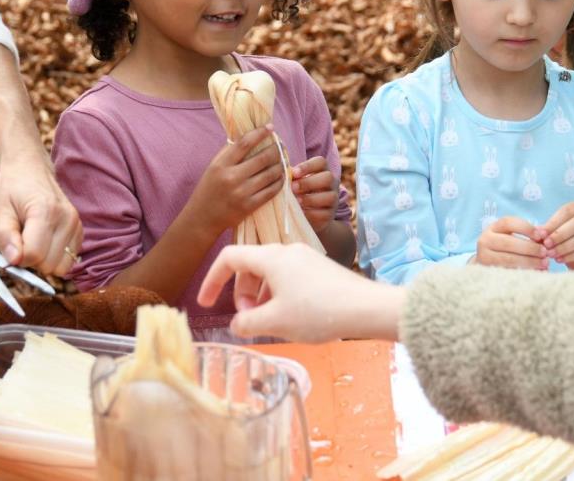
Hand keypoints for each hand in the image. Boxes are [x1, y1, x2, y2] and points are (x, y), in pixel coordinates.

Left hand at [0, 151, 82, 275]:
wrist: (29, 168)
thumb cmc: (11, 188)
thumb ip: (4, 236)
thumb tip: (14, 261)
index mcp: (45, 211)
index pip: (33, 255)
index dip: (17, 256)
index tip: (11, 243)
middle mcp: (67, 218)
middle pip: (47, 265)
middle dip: (30, 259)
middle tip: (21, 238)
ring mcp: (76, 224)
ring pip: (59, 267)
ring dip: (43, 260)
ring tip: (32, 238)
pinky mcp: (79, 231)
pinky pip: (67, 261)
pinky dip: (53, 256)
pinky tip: (43, 239)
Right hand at [187, 126, 285, 238]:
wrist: (202, 218)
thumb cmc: (208, 190)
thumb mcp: (213, 168)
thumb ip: (229, 153)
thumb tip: (248, 136)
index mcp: (221, 165)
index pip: (244, 143)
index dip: (260, 133)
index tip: (270, 127)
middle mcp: (232, 177)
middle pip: (262, 158)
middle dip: (275, 149)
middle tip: (280, 145)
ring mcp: (242, 193)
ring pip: (270, 174)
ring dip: (280, 165)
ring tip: (282, 160)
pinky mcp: (250, 206)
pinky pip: (271, 191)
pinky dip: (279, 181)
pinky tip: (281, 176)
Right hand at [197, 243, 403, 342]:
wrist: (367, 308)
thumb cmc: (318, 312)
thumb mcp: (275, 322)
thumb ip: (247, 322)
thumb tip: (238, 323)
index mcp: (271, 257)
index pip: (229, 258)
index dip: (212, 279)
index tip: (206, 302)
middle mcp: (286, 251)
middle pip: (250, 266)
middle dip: (241, 293)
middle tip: (249, 319)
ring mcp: (305, 258)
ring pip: (270, 274)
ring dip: (260, 297)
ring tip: (269, 322)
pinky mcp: (319, 270)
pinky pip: (288, 278)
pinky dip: (278, 295)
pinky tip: (290, 318)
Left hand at [291, 156, 337, 233]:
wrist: (306, 214)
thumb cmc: (298, 192)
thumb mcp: (296, 182)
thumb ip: (291, 177)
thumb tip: (283, 174)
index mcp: (323, 171)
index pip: (321, 162)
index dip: (307, 166)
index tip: (293, 173)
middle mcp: (332, 184)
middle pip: (328, 178)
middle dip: (308, 183)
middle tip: (293, 188)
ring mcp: (333, 200)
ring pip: (330, 197)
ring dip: (310, 199)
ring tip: (296, 201)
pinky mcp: (329, 215)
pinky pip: (324, 214)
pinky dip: (310, 213)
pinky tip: (299, 212)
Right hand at [474, 217, 547, 269]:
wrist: (488, 261)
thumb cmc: (506, 247)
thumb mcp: (513, 236)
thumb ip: (528, 235)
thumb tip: (544, 237)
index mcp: (493, 228)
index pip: (508, 223)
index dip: (526, 228)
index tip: (541, 236)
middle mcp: (485, 240)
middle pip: (509, 242)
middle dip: (530, 248)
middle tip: (545, 253)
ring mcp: (484, 256)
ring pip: (509, 259)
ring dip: (530, 262)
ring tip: (544, 264)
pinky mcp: (488, 271)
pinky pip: (508, 272)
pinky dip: (524, 272)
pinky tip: (536, 272)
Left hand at [538, 201, 573, 268]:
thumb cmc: (568, 238)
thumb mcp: (558, 230)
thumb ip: (548, 230)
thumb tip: (537, 233)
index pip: (567, 211)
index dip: (553, 223)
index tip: (540, 234)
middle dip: (559, 235)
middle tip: (546, 244)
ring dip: (564, 247)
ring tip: (550, 253)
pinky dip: (571, 256)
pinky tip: (560, 259)